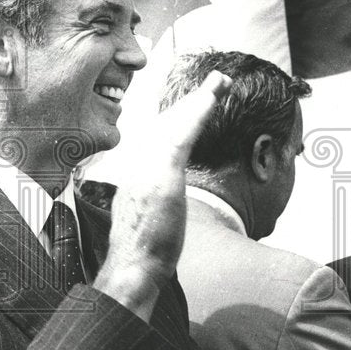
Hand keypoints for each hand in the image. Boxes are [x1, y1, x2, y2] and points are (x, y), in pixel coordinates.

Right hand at [96, 71, 231, 320]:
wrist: (131, 268)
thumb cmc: (139, 255)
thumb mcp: (147, 222)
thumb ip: (155, 206)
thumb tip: (162, 208)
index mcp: (135, 175)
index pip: (159, 139)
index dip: (178, 120)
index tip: (193, 106)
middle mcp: (138, 165)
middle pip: (168, 124)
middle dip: (191, 102)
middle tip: (215, 82)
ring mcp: (148, 169)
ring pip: (177, 125)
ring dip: (200, 100)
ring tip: (219, 82)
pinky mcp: (161, 176)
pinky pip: (182, 137)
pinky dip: (197, 115)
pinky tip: (210, 100)